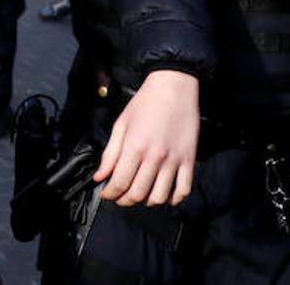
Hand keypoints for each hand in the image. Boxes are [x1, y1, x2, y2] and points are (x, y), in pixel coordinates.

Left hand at [94, 69, 198, 206]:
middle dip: (125, 201)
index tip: (107, 194)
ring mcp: (173, 160)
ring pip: (159, 197)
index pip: (119, 183)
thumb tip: (99, 176)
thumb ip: (110, 153)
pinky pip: (183, 190)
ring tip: (141, 195)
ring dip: (147, 202)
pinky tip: (164, 195)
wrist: (174, 86)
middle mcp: (154, 156)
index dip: (110, 193)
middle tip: (120, 197)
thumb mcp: (121, 123)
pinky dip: (173, 199)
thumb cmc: (146, 102)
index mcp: (134, 146)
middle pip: (138, 194)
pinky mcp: (189, 160)